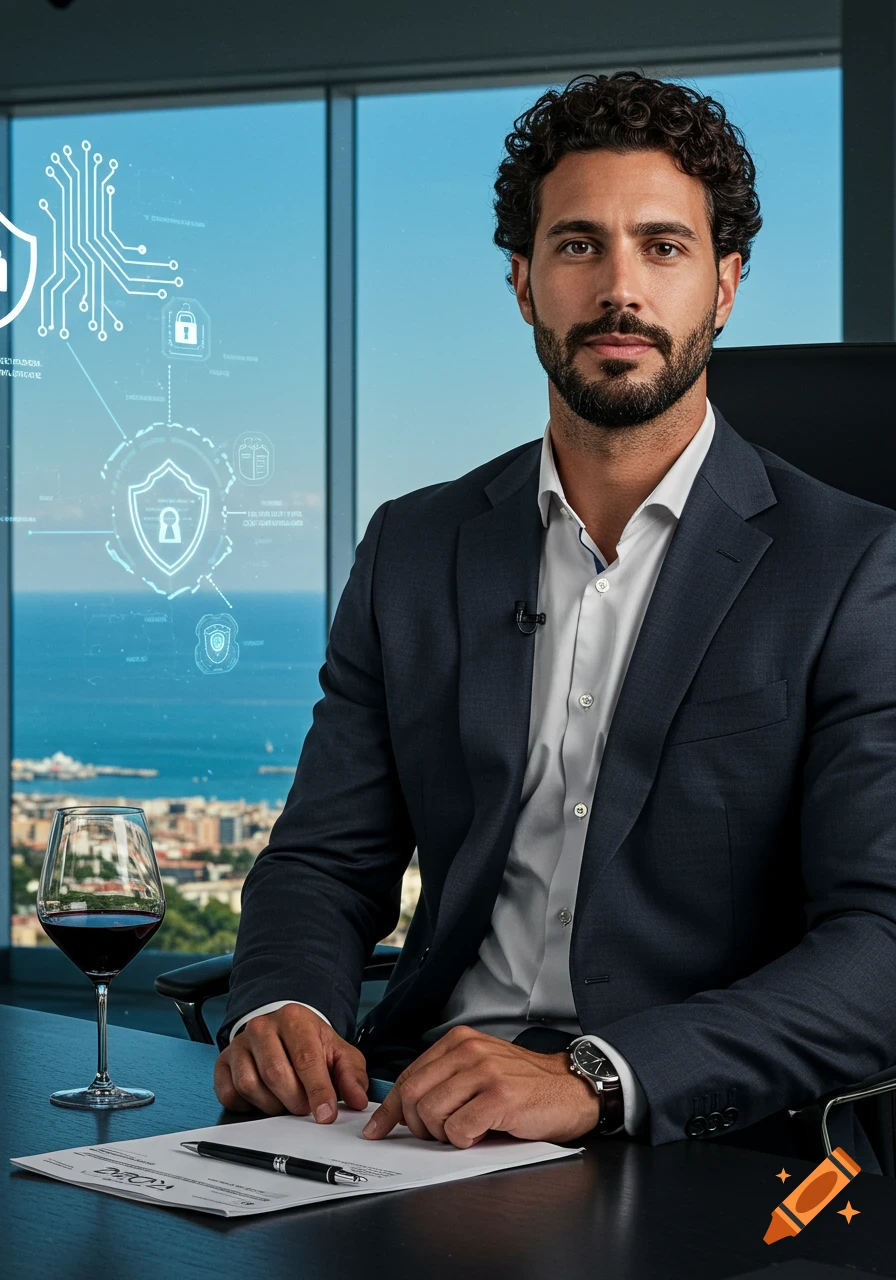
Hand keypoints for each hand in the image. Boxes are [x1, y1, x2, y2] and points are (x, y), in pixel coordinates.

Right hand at [213, 1004, 367, 1122]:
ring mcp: (239, 1044)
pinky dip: (247, 1106)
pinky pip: (229, 1094)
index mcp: (294, 1018)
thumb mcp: (339, 1054)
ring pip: (251, 1086)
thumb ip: (352, 1075)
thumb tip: (358, 1100)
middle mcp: (262, 1027)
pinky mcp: (223, 1062)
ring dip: (272, 1105)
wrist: (284, 1031)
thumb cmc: (312, 1044)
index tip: (326, 1115)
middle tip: (306, 1109)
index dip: (318, 1091)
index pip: (305, 1058)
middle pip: (276, 1074)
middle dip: (295, 1100)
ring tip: (286, 1101)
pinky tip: (263, 1099)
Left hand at [361, 1025, 601, 1147]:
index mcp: (458, 1041)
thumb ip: (445, 1080)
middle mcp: (469, 1050)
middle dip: (416, 1125)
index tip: (378, 1129)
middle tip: (436, 1136)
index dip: (390, 1109)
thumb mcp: (479, 1070)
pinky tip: (482, 1133)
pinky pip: (459, 1129)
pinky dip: (464, 1140)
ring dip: (443, 1135)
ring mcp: (485, 1072)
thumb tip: (404, 1108)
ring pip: (432, 1113)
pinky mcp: (500, 1097)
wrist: (571, 1088)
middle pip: (414, 1095)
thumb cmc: (524, 1085)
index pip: (409, 1076)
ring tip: (466, 1131)